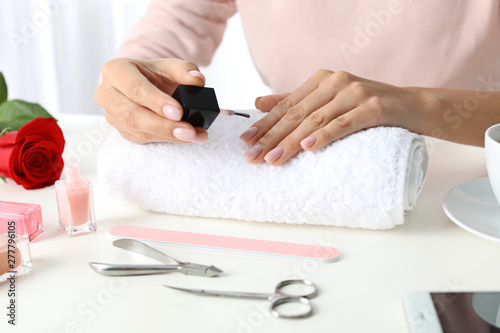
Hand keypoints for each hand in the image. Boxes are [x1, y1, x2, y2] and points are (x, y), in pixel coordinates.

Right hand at [95, 58, 207, 143]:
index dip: (156, 101)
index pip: (134, 88)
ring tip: (193, 135)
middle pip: (133, 114)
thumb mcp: (169, 66)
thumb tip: (197, 79)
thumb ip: (184, 69)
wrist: (145, 85)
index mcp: (115, 70)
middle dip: (164, 125)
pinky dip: (167, 139)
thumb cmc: (154, 74)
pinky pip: (143, 138)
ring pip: (138, 130)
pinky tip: (186, 138)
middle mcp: (107, 93)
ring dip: (168, 135)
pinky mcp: (122, 130)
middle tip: (189, 130)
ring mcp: (112, 115)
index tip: (178, 111)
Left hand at [239, 70, 425, 164]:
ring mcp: (355, 92)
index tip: (246, 141)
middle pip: (297, 113)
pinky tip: (307, 147)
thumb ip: (296, 100)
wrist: (413, 106)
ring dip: (291, 142)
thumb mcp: (330, 100)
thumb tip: (259, 103)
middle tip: (253, 156)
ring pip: (315, 120)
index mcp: (322, 79)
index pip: (287, 105)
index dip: (264, 123)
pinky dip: (324, 135)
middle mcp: (336, 81)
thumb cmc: (368, 106)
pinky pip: (344, 123)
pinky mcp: (374, 106)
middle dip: (271, 136)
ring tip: (273, 159)